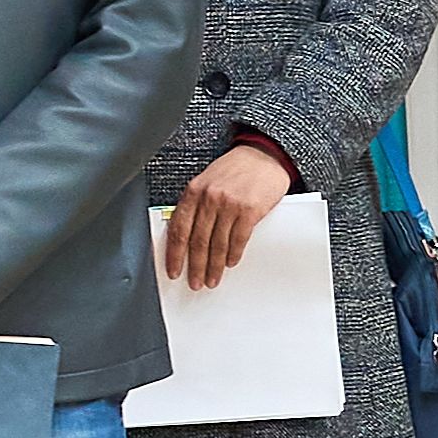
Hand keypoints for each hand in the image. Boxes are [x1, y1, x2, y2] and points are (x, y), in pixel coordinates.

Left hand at [164, 145, 294, 291]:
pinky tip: (230, 263)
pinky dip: (233, 254)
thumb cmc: (235, 170)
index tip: (173, 270)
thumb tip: (185, 238)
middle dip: (195, 266)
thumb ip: (196, 205)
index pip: (178, 230)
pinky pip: (238, 239)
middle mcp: (209, 198)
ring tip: (212, 279)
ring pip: (217, 244)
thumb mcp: (207, 181)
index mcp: (193, 192)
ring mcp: (229, 204)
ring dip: (214, 266)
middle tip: (194, 283)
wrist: (263, 155)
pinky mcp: (249, 210)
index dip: (174, 254)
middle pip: (197, 241)